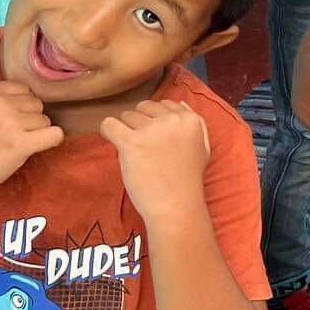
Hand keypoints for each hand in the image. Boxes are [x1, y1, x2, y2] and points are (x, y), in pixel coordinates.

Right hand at [0, 81, 64, 203]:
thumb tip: (34, 99)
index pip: (23, 90)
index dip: (20, 108)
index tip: (7, 123)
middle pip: (36, 104)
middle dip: (28, 120)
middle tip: (7, 137)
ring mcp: (9, 122)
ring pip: (45, 120)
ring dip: (35, 134)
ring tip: (11, 146)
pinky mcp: (19, 143)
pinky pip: (54, 135)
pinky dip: (53, 141)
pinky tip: (38, 147)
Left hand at [101, 99, 211, 217]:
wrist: (175, 205)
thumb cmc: (187, 180)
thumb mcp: (202, 148)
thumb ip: (194, 124)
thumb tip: (181, 104)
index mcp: (190, 119)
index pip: (165, 103)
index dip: (156, 119)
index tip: (154, 138)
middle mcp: (172, 120)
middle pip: (144, 107)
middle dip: (140, 123)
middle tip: (143, 146)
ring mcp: (151, 130)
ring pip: (127, 115)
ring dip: (126, 130)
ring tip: (133, 151)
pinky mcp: (131, 142)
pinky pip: (109, 124)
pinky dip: (107, 130)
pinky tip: (112, 141)